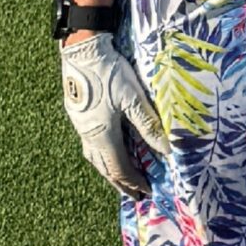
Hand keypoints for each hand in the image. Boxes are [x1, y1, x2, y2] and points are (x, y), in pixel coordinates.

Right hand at [60, 33, 169, 196]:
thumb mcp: (133, 99)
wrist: (81, 50)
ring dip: (109, 171)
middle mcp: (88, 135)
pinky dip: (102, 156)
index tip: (146, 191)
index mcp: (102, 135)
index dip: (133, 182)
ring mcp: (80, 125)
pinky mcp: (78, 114)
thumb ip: (149, 126)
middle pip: (104, 167)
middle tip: (134, 195)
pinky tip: (108, 150)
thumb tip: (167, 150)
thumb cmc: (109, 73)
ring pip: (95, 157)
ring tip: (121, 179)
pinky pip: (91, 145)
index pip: (119, 168)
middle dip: (120, 183)